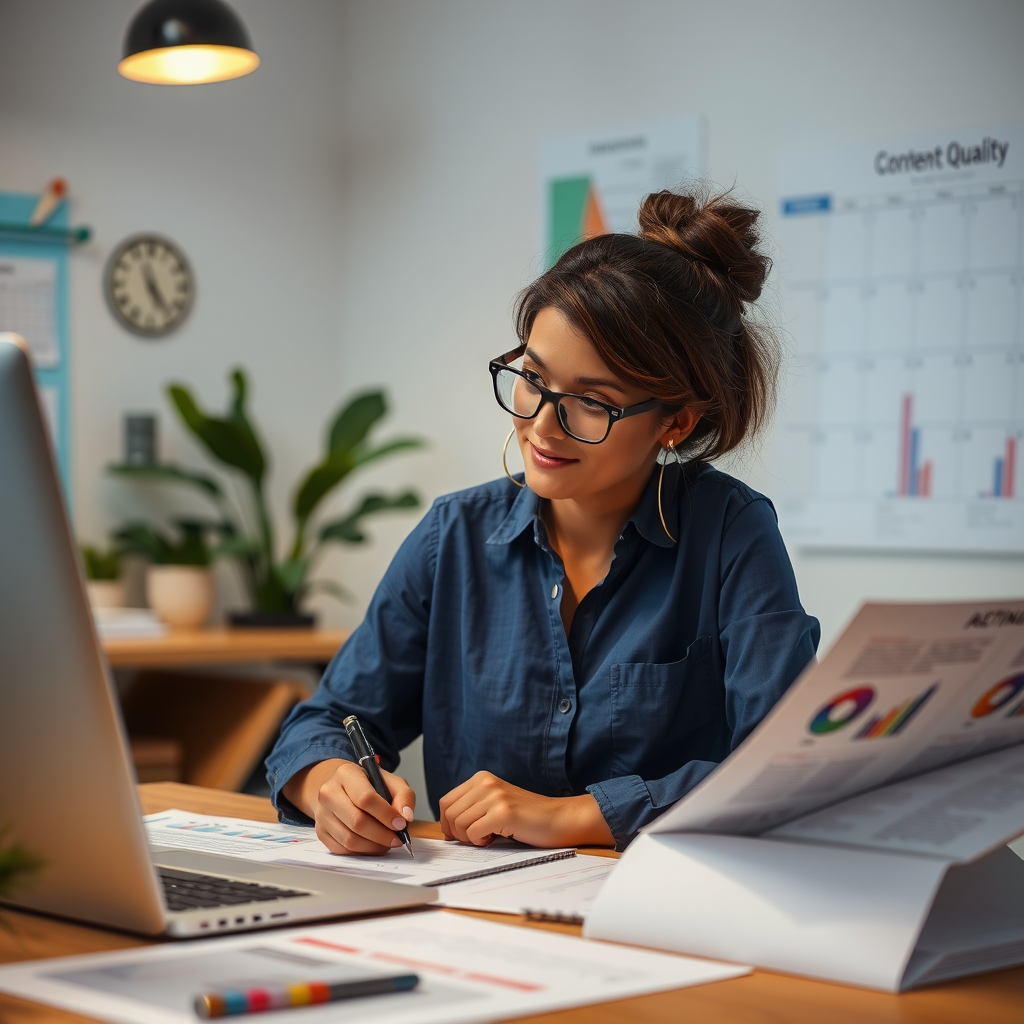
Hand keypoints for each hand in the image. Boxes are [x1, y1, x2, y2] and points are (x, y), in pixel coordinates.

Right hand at [283, 758, 415, 855]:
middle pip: (357, 821)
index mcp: (346, 773)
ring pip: (349, 839)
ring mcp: (322, 814)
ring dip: (373, 846)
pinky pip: (342, 849)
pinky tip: (372, 845)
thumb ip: (404, 795)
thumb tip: (406, 817)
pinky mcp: (320, 832)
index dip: (386, 814)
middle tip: (396, 839)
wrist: (340, 788)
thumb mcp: (389, 781)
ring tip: (387, 843)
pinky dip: (361, 852)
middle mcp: (328, 792)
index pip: (365, 798)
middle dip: (382, 835)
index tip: (401, 824)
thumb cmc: (368, 785)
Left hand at [438, 771, 613, 847]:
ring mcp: (495, 796)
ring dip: (470, 839)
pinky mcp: (503, 812)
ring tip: (489, 836)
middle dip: (457, 834)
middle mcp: (486, 782)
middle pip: (449, 814)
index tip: (460, 835)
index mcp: (481, 778)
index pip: (445, 802)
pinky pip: (473, 833)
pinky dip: (480, 842)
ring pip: (459, 824)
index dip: (447, 824)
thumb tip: (446, 828)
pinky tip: (495, 838)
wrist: (558, 818)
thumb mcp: (494, 803)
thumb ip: (472, 807)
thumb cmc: (526, 817)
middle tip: (477, 838)